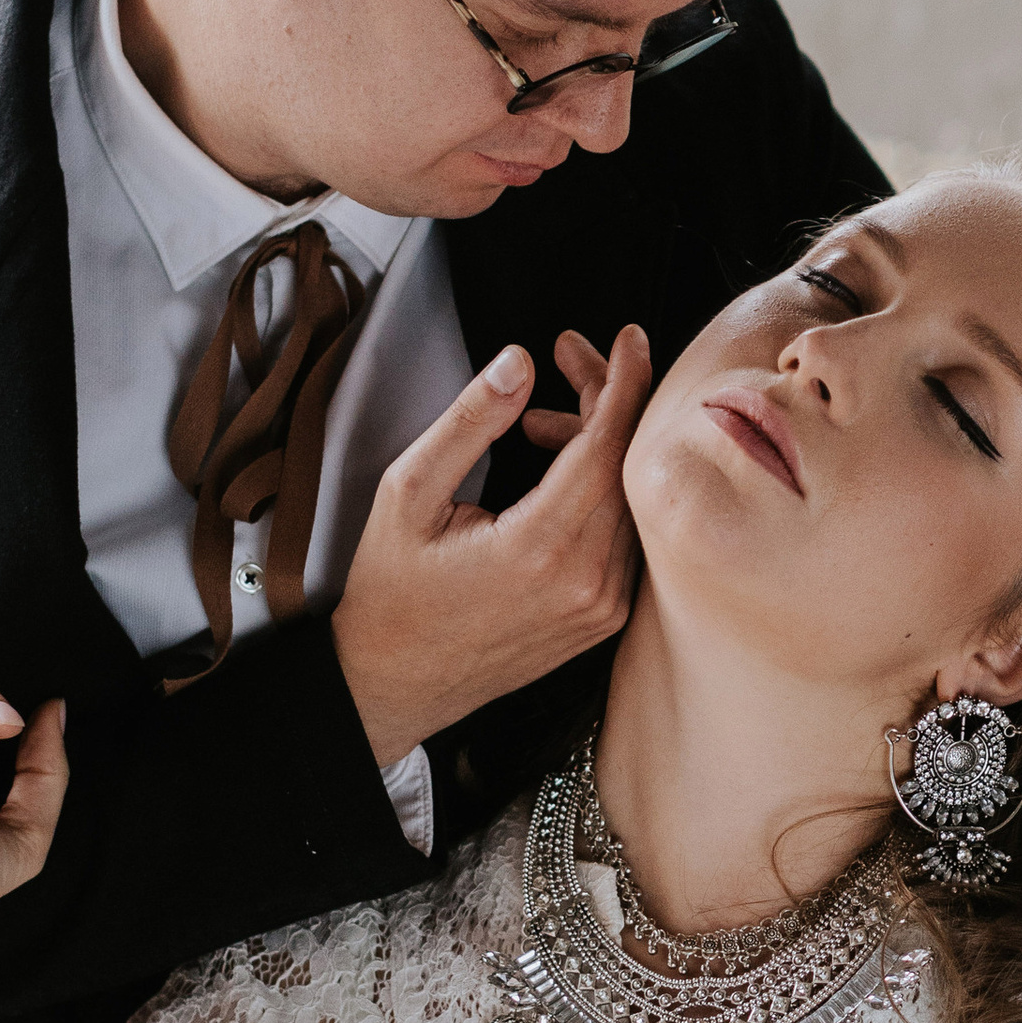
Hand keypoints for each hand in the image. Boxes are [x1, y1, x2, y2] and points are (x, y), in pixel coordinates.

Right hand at [332, 327, 651, 769]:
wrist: (392, 684)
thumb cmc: (391, 592)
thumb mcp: (408, 492)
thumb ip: (468, 422)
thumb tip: (519, 362)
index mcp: (538, 549)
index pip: (607, 445)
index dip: (622, 381)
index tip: (627, 337)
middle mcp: (586, 583)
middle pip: (627, 464)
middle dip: (608, 397)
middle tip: (569, 357)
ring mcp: (602, 608)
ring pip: (630, 498)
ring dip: (601, 444)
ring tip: (538, 422)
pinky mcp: (604, 620)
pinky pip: (625, 536)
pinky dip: (602, 489)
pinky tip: (557, 470)